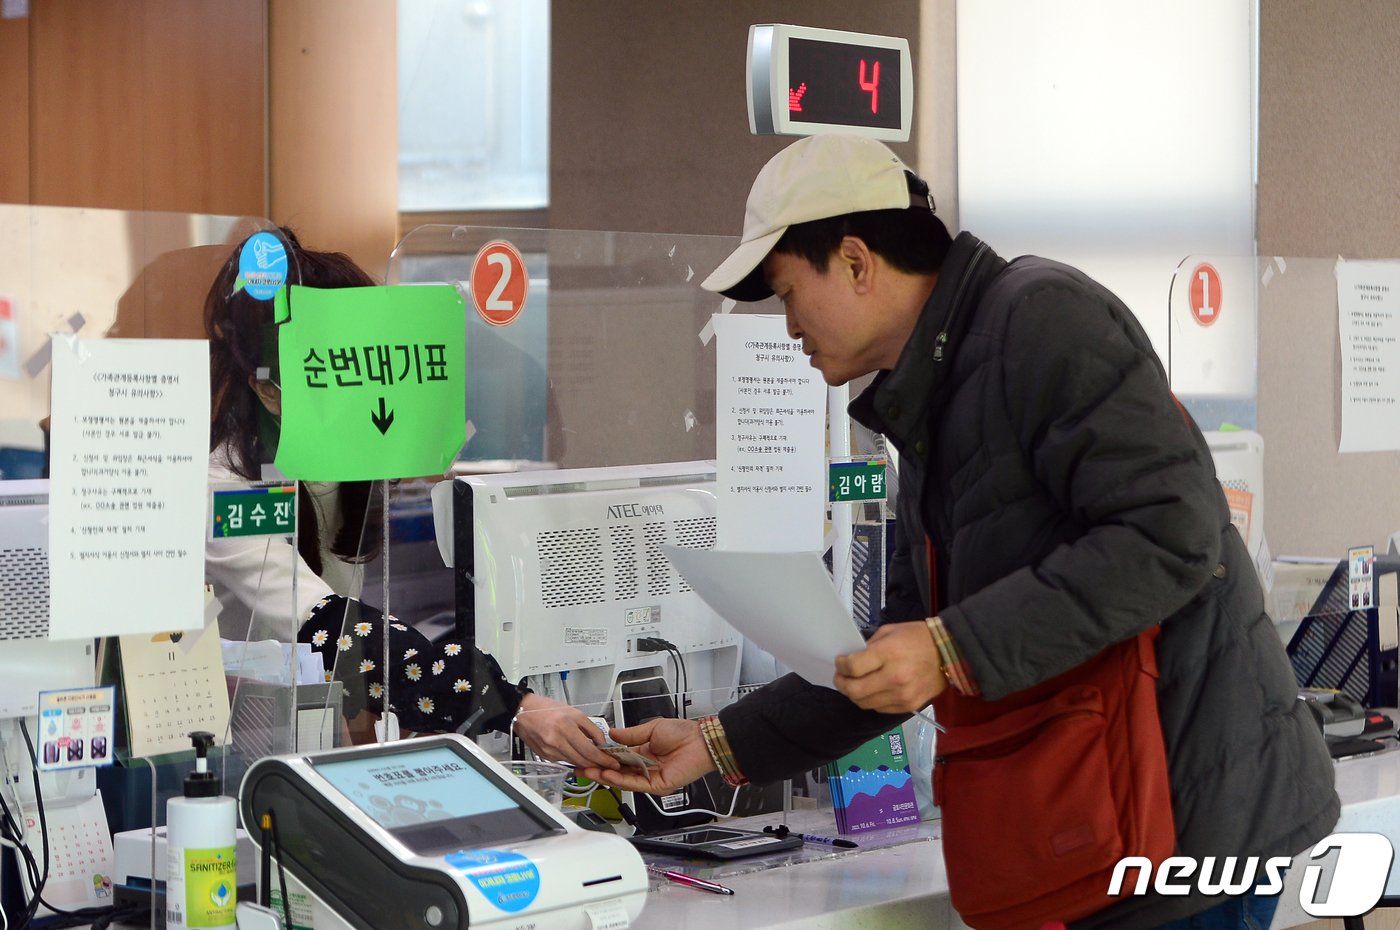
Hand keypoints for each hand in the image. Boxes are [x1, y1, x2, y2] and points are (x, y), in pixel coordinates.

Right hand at [512, 694, 619, 769]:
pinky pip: (564, 762)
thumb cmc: (547, 709)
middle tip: (608, 765)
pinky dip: (574, 761)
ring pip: (574, 763)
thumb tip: (601, 742)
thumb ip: (590, 728)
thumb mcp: (573, 712)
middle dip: (597, 764)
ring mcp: (550, 750)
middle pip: (583, 760)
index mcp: (566, 726)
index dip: (603, 759)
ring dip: (587, 764)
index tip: (612, 762)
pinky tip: (579, 757)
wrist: (522, 712)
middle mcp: (557, 740)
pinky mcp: (545, 756)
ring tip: (596, 761)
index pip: (589, 750)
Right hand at [577, 717, 715, 794]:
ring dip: (605, 776)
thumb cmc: (683, 733)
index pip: (618, 758)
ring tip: (589, 771)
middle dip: (599, 770)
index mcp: (644, 752)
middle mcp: (645, 767)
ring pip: (623, 780)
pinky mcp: (657, 786)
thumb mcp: (651, 728)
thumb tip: (612, 734)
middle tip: (581, 767)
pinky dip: (620, 780)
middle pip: (617, 771)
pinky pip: (635, 784)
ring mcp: (650, 777)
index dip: (603, 758)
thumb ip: (630, 735)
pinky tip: (608, 774)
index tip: (588, 754)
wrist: (700, 741)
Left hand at [834, 621, 947, 713]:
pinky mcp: (908, 706)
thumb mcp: (890, 632)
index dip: (841, 666)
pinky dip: (872, 701)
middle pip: (854, 690)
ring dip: (855, 694)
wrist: (950, 654)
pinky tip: (873, 690)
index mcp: (889, 654)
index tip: (840, 662)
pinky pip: (880, 708)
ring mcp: (902, 695)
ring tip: (855, 684)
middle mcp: (894, 678)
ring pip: (864, 703)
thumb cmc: (918, 638)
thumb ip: (869, 647)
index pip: (853, 667)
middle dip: (842, 684)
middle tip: (841, 677)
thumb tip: (852, 660)